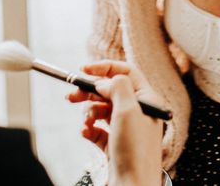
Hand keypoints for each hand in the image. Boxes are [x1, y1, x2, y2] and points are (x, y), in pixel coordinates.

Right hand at [68, 60, 163, 185]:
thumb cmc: (135, 150)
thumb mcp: (128, 110)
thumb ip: (117, 87)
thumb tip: (104, 80)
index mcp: (147, 99)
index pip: (126, 72)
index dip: (105, 68)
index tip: (84, 70)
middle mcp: (138, 112)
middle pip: (110, 91)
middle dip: (90, 92)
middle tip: (71, 96)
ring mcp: (126, 129)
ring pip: (102, 110)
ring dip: (89, 112)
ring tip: (85, 122)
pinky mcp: (115, 145)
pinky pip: (98, 130)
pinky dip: (89, 129)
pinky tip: (86, 133)